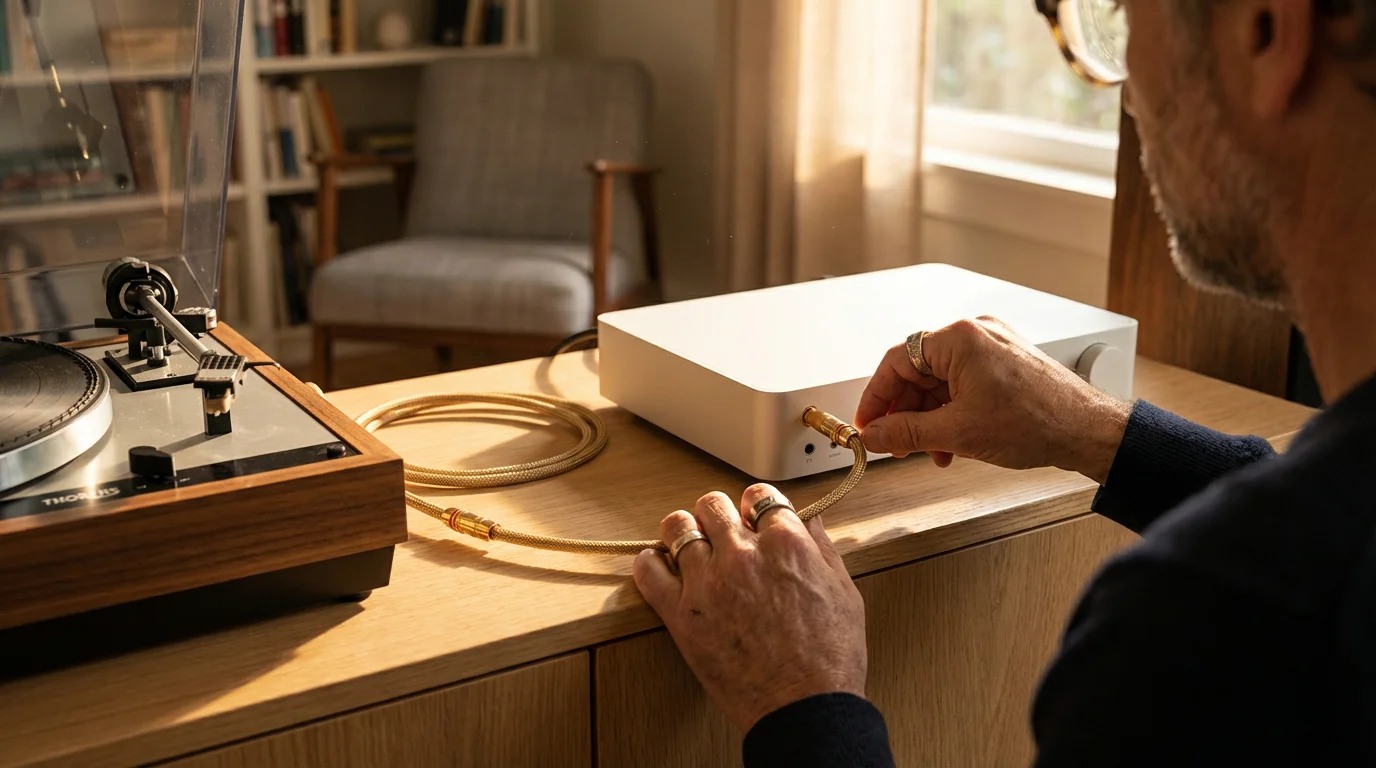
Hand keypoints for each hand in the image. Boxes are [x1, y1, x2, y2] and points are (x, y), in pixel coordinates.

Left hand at [633, 484, 867, 732]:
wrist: (805, 709)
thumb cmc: (830, 658)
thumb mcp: (843, 592)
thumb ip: (821, 549)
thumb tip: (809, 521)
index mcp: (786, 544)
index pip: (759, 496)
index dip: (755, 506)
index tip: (752, 518)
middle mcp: (743, 554)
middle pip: (713, 504)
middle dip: (718, 515)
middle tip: (721, 534)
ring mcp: (708, 582)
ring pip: (677, 526)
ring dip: (683, 532)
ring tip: (688, 547)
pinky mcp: (681, 615)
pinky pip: (648, 570)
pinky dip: (650, 563)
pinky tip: (660, 568)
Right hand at [855, 316, 1131, 483]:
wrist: (1088, 431)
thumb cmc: (1038, 421)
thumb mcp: (957, 433)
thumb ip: (906, 432)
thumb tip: (875, 434)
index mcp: (959, 339)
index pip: (896, 361)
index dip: (876, 397)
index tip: (868, 423)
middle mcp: (976, 334)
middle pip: (918, 372)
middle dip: (905, 412)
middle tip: (894, 442)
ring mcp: (993, 347)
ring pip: (941, 382)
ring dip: (929, 418)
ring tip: (928, 450)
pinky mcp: (1006, 363)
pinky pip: (964, 385)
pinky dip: (952, 413)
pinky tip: (952, 442)